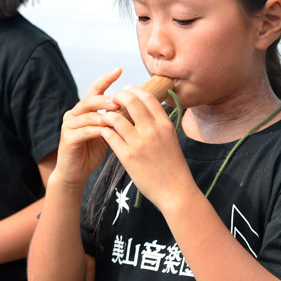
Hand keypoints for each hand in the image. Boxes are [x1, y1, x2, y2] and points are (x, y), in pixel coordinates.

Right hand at [53, 68, 122, 189]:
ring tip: (118, 115)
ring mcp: (69, 125)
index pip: (95, 89)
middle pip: (90, 100)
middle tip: (121, 99)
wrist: (76, 173)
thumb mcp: (107, 131)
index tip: (120, 69)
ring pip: (88, 114)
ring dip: (104, 114)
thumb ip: (115, 118)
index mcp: (84, 109)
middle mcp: (74, 113)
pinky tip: (109, 131)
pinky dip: (97, 130)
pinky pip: (84, 130)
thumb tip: (135, 105)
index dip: (106, 79)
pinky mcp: (67, 138)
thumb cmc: (93, 151)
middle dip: (106, 98)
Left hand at [100, 86, 197, 212]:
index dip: (135, 90)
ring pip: (116, 118)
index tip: (127, 90)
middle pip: (131, 101)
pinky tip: (104, 131)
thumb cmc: (173, 166)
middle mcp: (153, 130)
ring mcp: (139, 143)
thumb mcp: (171, 138)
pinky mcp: (128, 157)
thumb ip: (159, 123)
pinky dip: (105, 130)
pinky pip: (110, 136)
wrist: (175, 191)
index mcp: (165, 124)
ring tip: (105, 116)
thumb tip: (146, 109)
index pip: (148, 97)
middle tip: (112, 98)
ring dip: (108, 114)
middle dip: (119, 96)